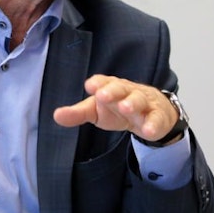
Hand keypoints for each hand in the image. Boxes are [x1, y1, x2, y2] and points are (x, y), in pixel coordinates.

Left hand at [53, 74, 179, 144]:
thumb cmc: (117, 107)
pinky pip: (156, 119)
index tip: (90, 86)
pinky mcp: (157, 116)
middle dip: (112, 91)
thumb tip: (56, 116)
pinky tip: (148, 130)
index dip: (98, 83)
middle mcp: (127, 91)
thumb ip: (77, 113)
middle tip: (103, 95)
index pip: (103, 82)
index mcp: (110, 87)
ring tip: (125, 108)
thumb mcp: (96, 110)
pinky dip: (153, 124)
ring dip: (132, 103)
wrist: (150, 111)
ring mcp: (144, 103)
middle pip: (120, 88)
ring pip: (139, 100)